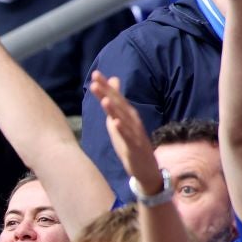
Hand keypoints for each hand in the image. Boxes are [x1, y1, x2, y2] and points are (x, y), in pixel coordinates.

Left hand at [92, 70, 158, 187]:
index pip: (115, 97)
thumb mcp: (120, 121)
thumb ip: (114, 103)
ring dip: (114, 109)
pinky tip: (115, 123)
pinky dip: (122, 130)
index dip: (105, 86)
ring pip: (124, 119)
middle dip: (107, 92)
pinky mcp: (135, 147)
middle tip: (95, 80)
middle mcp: (132, 121)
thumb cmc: (130, 143)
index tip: (95, 74)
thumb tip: (112, 83)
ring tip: (105, 99)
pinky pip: (128, 138)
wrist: (146, 168)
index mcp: (127, 115)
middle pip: (118, 104)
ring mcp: (135, 134)